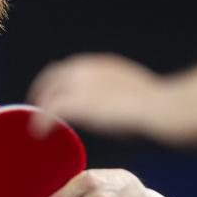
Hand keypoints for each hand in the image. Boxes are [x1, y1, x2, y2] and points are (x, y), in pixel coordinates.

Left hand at [28, 53, 162, 136]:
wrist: (159, 108)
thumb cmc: (157, 106)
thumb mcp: (134, 93)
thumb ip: (119, 95)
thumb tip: (118, 109)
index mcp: (102, 64)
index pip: (71, 68)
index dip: (61, 81)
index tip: (58, 92)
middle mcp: (86, 69)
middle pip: (53, 76)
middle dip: (44, 90)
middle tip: (38, 106)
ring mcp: (79, 84)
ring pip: (49, 93)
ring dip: (41, 107)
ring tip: (36, 124)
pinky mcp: (75, 102)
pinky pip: (50, 109)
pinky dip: (42, 120)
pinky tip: (39, 132)